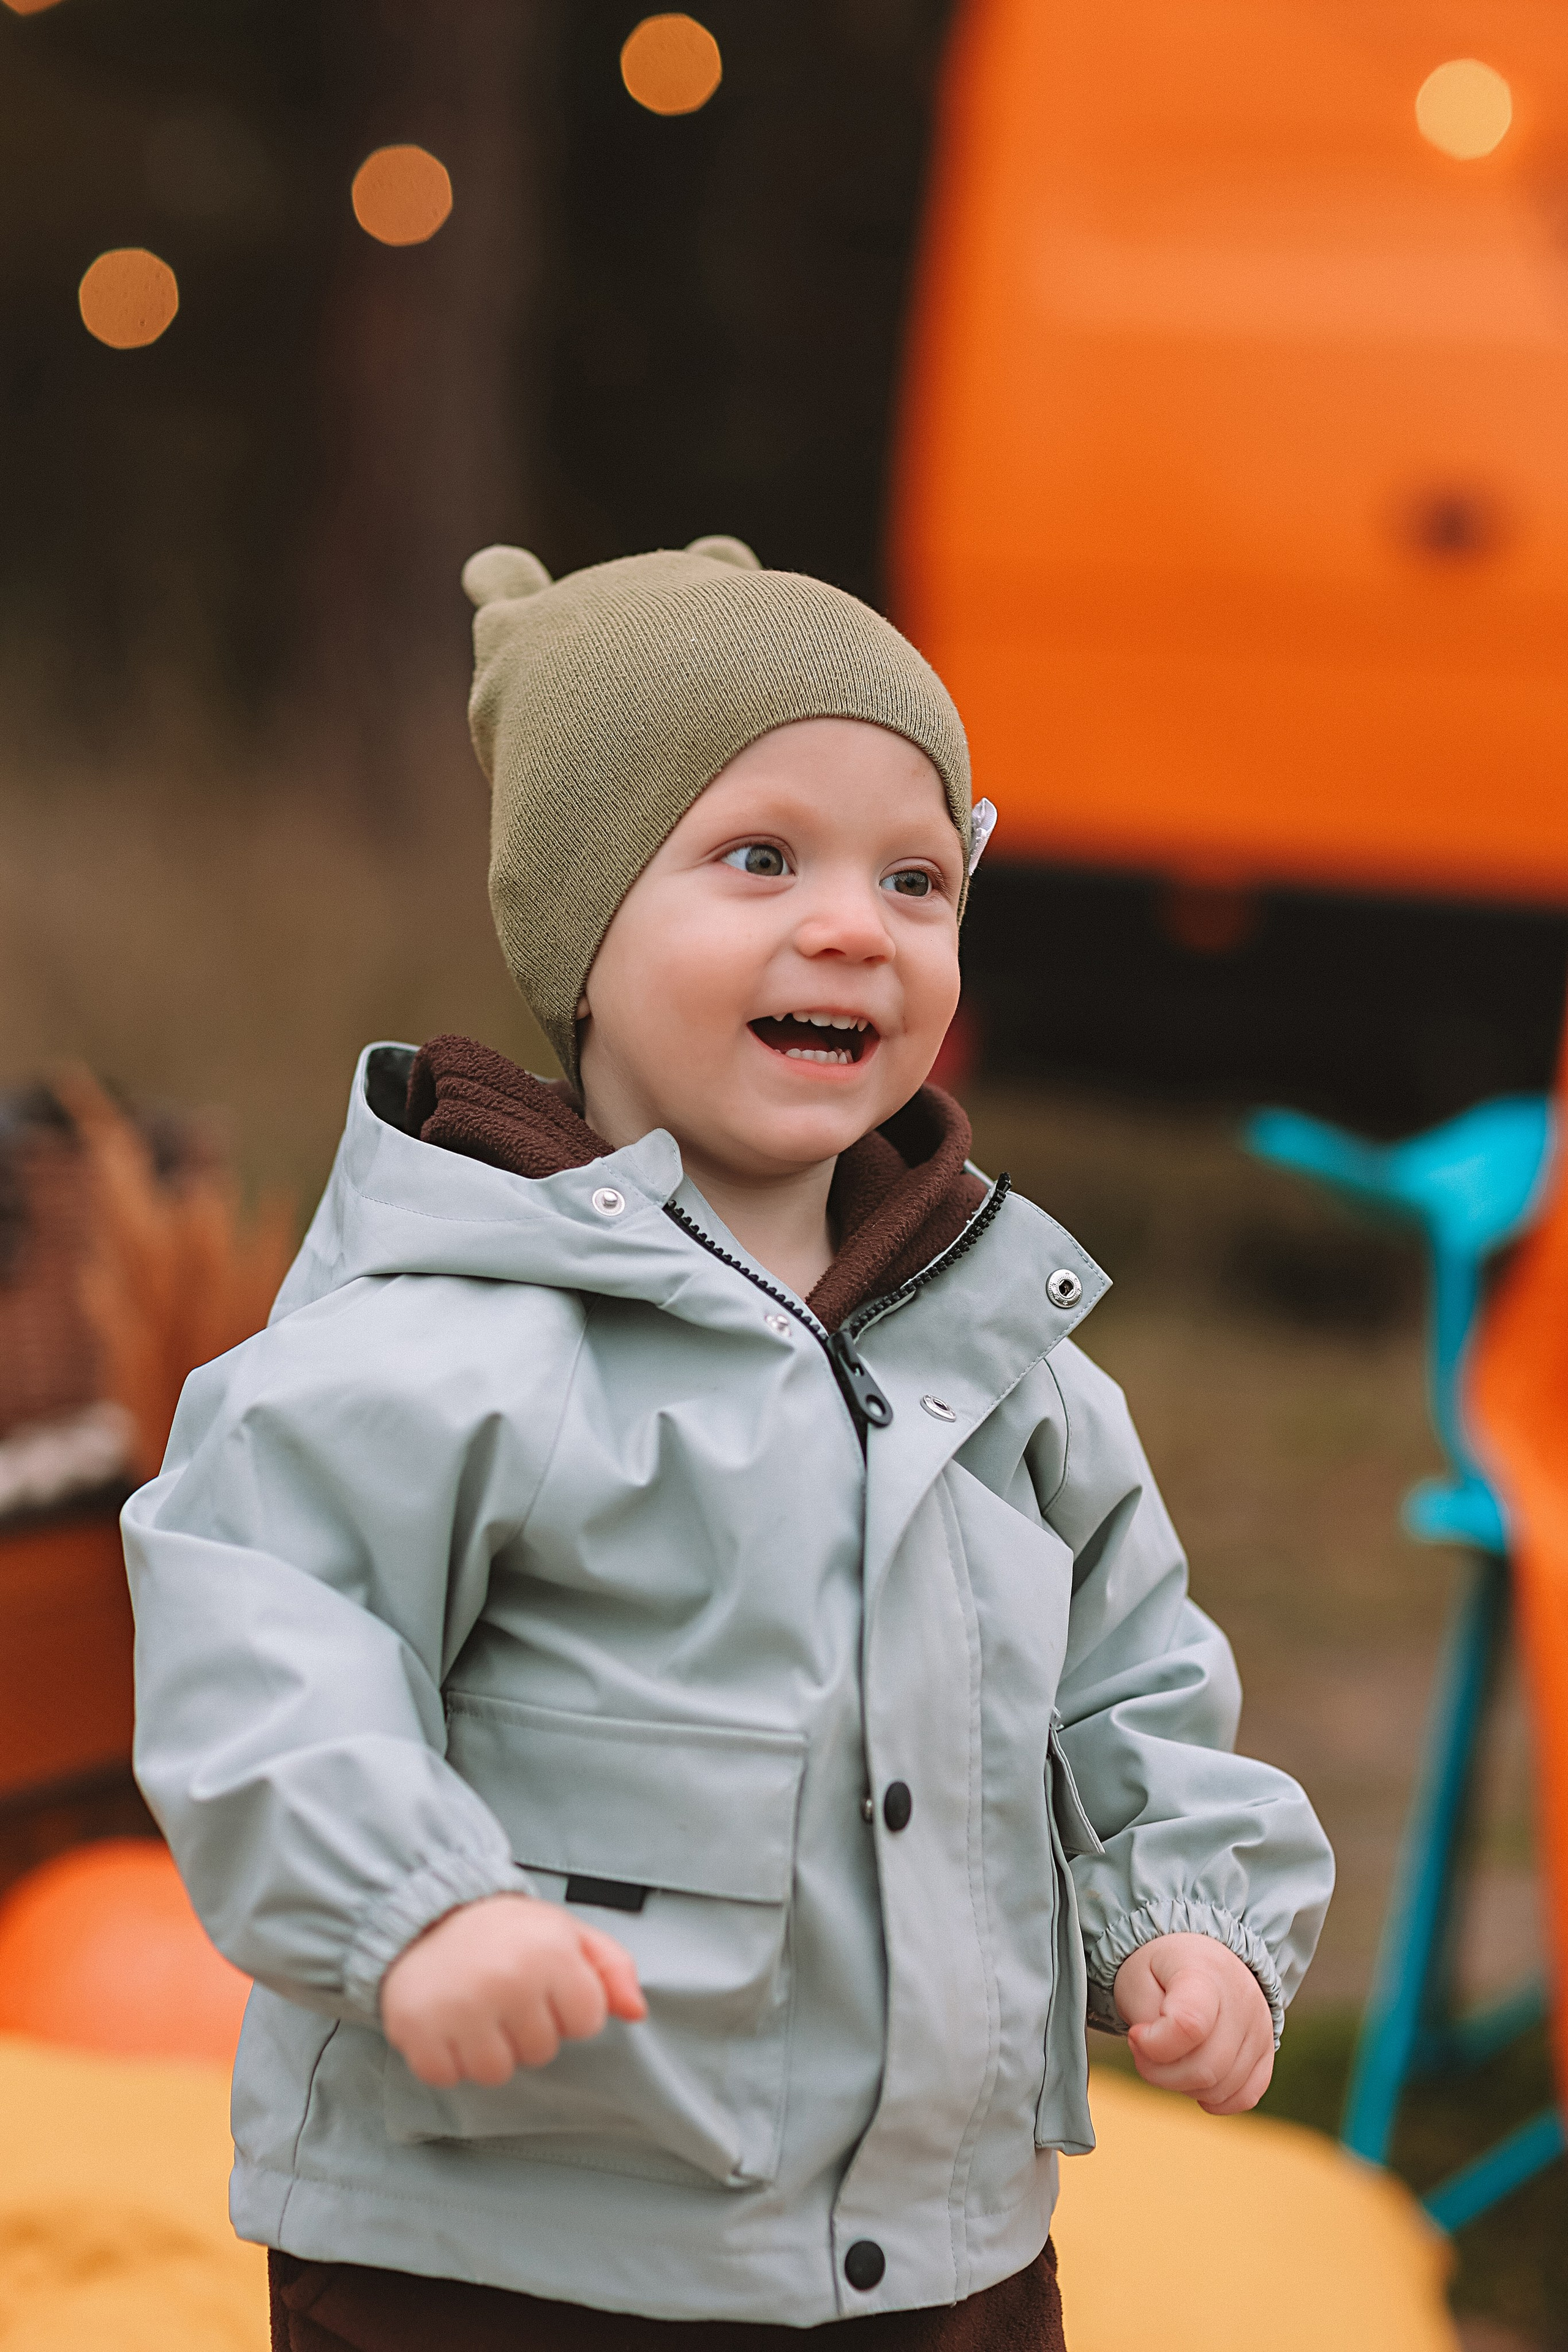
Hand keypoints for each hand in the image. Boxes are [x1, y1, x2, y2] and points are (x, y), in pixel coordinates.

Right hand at [381, 1893, 645, 2087]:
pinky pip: (446, 2077)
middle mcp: (509, 1980)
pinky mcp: (419, 2028)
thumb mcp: (567, 1932)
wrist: (428, 1912)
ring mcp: (462, 2007)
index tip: (544, 1986)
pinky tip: (447, 2023)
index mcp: (551, 1953)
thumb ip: (613, 1968)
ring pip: (496, 2072)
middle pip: (542, 2051)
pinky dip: (446, 2059)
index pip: (587, 2022)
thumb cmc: (505, 1930)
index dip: (568, 2009)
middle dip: (527, 2030)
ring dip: (487, 2050)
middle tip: (504, 1993)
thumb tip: (636, 2012)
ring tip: (477, 2010)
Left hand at [1112, 1932, 1273, 2113]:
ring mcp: (1260, 2027)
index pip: (1189, 2025)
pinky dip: (1215, 2099)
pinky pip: (1244, 2097)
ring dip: (1184, 2085)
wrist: (1198, 1957)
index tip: (1136, 2034)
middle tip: (1144, 2051)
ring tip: (1172, 2054)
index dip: (1154, 2044)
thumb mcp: (1136, 1979)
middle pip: (1206, 2068)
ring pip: (1222, 2088)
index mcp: (1205, 1971)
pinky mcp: (1268, 2051)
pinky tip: (1196, 2076)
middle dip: (1162, 2074)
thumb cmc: (1161, 1971)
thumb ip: (1143, 2019)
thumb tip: (1157, 2056)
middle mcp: (1242, 1999)